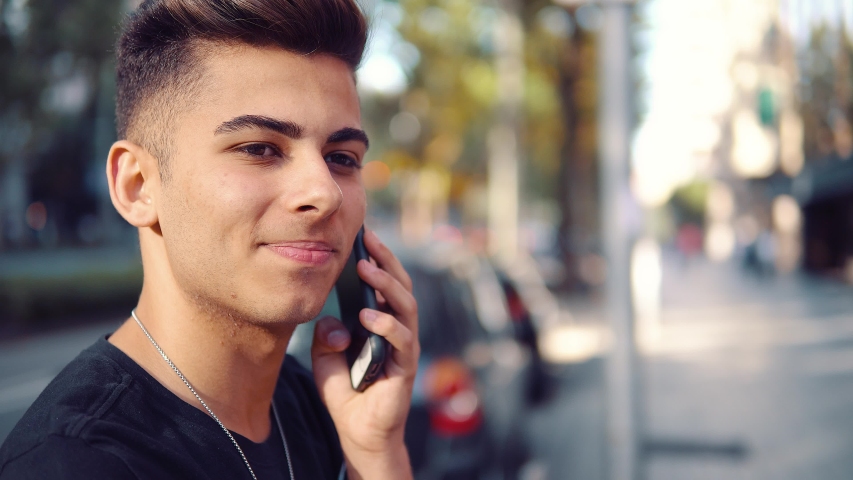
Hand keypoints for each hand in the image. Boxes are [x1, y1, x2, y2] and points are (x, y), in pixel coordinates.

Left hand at [311, 228, 418, 479]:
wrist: (357, 429)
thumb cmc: (345, 389)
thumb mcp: (325, 356)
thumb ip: (326, 333)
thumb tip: (334, 320)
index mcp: (380, 318)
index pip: (384, 281)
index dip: (376, 256)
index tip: (362, 232)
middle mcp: (397, 327)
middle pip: (400, 284)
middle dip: (385, 260)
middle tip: (368, 240)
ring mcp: (404, 345)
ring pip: (406, 305)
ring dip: (386, 284)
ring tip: (366, 269)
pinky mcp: (405, 366)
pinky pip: (402, 339)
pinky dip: (387, 323)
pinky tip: (369, 315)